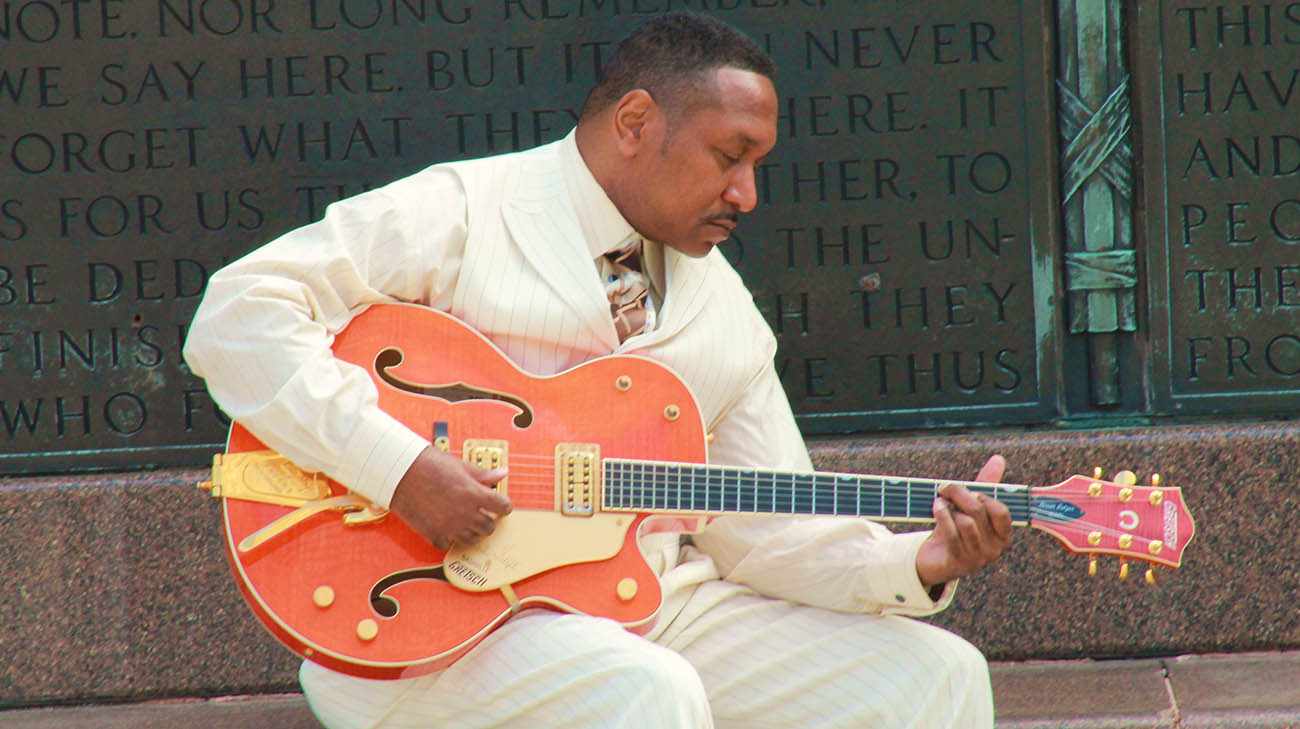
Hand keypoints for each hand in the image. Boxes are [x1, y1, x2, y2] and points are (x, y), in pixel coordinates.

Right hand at [388, 445, 511, 550]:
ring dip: (474, 532)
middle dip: (490, 520)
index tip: (503, 507)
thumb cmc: (428, 465)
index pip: (501, 506)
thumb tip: (501, 473)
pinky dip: (451, 539)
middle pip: (489, 527)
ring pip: (472, 540)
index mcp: (474, 494)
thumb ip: (483, 474)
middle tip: (486, 515)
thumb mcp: (460, 466)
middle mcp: (464, 513)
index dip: (504, 506)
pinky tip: (449, 529)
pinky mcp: (433, 533)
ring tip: (470, 524)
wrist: (400, 472)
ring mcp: (449, 526)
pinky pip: (449, 544)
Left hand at [915, 455, 1012, 587]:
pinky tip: (936, 509)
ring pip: (964, 522)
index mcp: (1003, 535)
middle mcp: (994, 549)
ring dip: (947, 508)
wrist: (935, 558)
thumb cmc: (957, 528)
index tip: (970, 490)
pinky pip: (951, 535)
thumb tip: (998, 459)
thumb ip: (985, 485)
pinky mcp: (959, 564)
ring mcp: (978, 558)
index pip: (1002, 512)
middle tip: (944, 487)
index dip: (984, 496)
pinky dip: (942, 517)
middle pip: (978, 511)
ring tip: (939, 503)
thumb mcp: (971, 507)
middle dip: (958, 494)